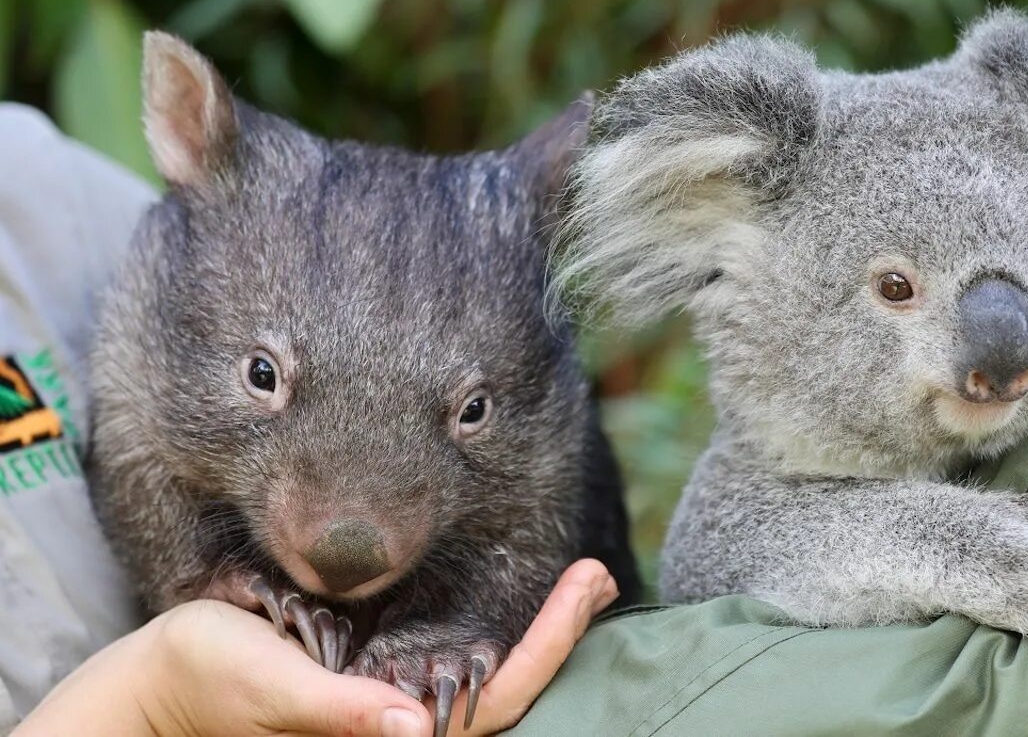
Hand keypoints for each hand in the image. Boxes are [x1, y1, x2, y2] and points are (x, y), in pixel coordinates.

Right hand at [17, 558, 618, 735]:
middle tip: (599, 574)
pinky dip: (495, 620)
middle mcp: (400, 718)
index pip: (493, 701)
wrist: (160, 682)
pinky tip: (520, 592)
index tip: (583, 587)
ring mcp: (392, 694)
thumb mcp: (272, 689)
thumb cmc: (210, 683)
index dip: (545, 648)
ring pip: (487, 669)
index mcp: (383, 732)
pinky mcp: (376, 668)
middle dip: (558, 631)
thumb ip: (340, 712)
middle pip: (505, 685)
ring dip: (537, 626)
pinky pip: (452, 650)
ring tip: (584, 578)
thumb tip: (414, 731)